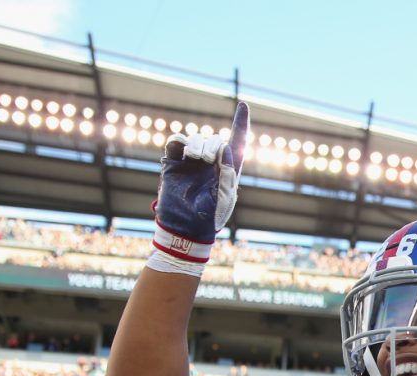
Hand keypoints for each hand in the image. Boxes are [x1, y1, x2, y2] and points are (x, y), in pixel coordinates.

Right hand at [152, 102, 249, 262]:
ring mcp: (191, 162)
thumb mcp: (225, 198)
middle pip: (214, 138)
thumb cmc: (208, 217)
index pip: (236, 142)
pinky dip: (180, 142)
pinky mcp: (173, 163)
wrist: (183, 228)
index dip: (240, 123)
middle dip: (212, 143)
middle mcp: (210, 162)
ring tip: (195, 158)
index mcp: (227, 169)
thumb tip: (225, 147)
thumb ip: (228, 173)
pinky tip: (184, 154)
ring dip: (197, 143)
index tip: (243, 105)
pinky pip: (176, 141)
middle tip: (205, 160)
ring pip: (195, 137)